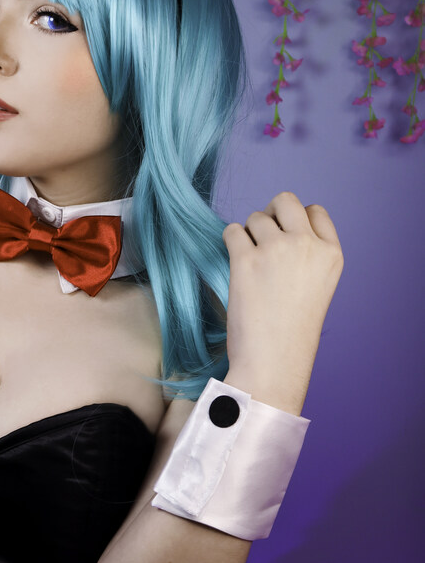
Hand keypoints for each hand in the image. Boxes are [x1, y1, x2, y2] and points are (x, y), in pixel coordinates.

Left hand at [222, 191, 342, 414]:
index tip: (285, 239)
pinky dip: (231, 242)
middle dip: (270, 213)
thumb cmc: (291, 331)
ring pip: (256, 217)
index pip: (315, 211)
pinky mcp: (245, 260)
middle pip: (285, 201)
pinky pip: (233, 231)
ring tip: (251, 266)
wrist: (274, 361)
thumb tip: (275, 227)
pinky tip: (235, 265)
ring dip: (248, 235)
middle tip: (261, 240)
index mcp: (331, 254)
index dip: (295, 220)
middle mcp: (307, 246)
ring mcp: (277, 250)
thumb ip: (307, 255)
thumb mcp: (317, 287)